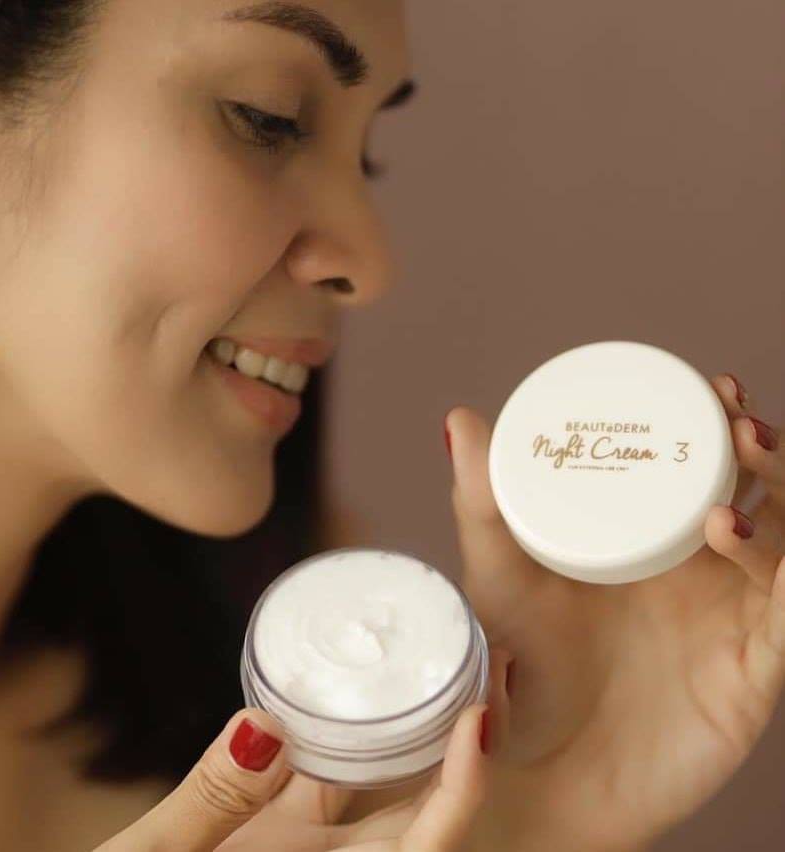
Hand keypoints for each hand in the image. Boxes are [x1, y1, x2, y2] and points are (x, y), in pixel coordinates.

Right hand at [93, 701, 504, 850]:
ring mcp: (306, 851)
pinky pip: (328, 781)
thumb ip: (209, 803)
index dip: (466, 788)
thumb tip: (265, 724)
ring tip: (441, 660)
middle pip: (424, 810)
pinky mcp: (279, 832)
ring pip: (382, 792)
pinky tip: (352, 691)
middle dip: (465, 743)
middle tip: (489, 663)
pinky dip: (349, 737)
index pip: (423, 845)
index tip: (485, 717)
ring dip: (418, 733)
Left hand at [446, 372, 783, 850]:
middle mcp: (702, 565)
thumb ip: (482, 501)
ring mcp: (734, 614)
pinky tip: (765, 557)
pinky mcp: (755, 670)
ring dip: (780, 507)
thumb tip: (458, 420)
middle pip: (763, 490)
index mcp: (653, 533)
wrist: (549, 766)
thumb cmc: (525, 661)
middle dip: (760, 451)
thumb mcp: (500, 573)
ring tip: (721, 509)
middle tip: (738, 423)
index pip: (704, 463)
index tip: (715, 387)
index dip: (722, 421)